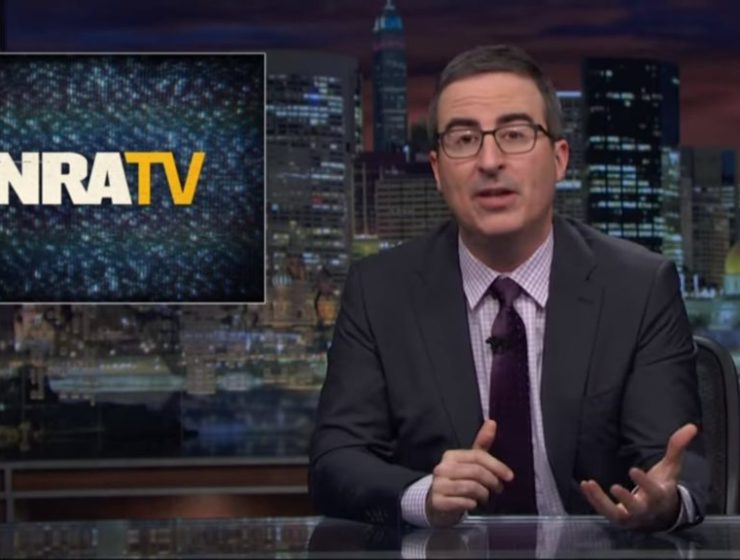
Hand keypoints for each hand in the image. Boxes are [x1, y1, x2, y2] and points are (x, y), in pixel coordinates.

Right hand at [426, 419, 513, 527]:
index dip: (496, 465)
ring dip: (484, 494)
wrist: (437, 504)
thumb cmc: (458, 480)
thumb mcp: (470, 462)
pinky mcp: (438, 502)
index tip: (509, 476)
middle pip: (476, 472)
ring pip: (471, 487)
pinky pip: (463, 502)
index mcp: (451, 456)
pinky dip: (473, 504)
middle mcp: (442, 468)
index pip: (478, 456)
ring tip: (485, 496)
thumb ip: (481, 443)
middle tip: (499, 488)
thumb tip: (492, 422)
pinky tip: (473, 503)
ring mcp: (438, 485)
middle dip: (492, 481)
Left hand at [580, 423, 696, 531]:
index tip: (633, 470)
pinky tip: (585, 485)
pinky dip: (593, 500)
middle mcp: (646, 510)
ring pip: (616, 513)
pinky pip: (604, 512)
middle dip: (627, 499)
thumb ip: (678, 447)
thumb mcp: (671, 468)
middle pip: (637, 508)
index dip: (644, 482)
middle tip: (615, 487)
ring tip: (589, 484)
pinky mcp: (618, 518)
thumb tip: (691, 426)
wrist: (661, 515)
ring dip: (600, 501)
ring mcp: (631, 516)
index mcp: (660, 497)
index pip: (654, 492)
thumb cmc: (664, 487)